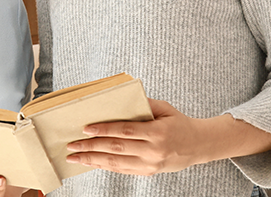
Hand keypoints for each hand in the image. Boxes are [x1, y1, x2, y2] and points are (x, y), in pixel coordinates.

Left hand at [65, 99, 204, 175]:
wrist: (198, 145)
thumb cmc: (179, 123)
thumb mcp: (165, 108)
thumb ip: (144, 104)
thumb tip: (119, 98)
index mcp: (157, 133)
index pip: (125, 131)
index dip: (104, 130)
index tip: (85, 129)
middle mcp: (153, 151)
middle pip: (116, 148)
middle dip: (91, 147)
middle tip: (72, 145)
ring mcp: (150, 164)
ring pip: (116, 163)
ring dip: (92, 160)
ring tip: (75, 157)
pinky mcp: (148, 172)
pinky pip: (122, 169)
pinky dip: (104, 166)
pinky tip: (91, 162)